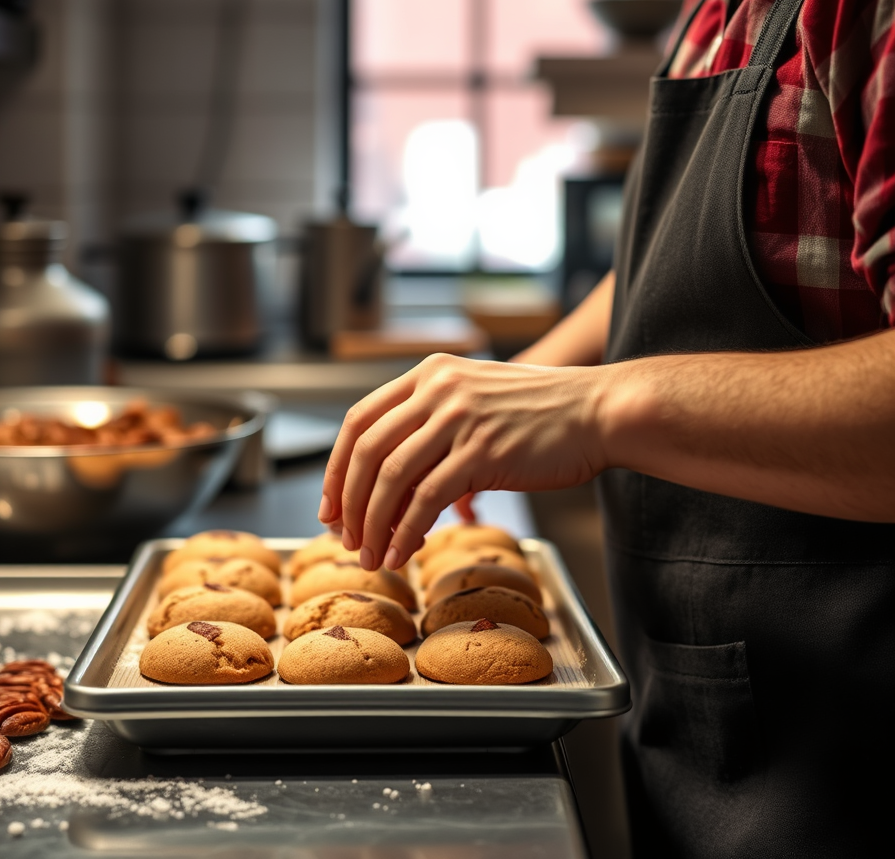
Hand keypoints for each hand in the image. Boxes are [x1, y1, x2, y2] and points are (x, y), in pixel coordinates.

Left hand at [318, 353, 607, 570]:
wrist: (599, 410)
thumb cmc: (542, 414)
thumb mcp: (476, 400)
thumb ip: (434, 431)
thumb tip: (399, 493)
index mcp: (429, 374)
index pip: (359, 419)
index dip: (335, 467)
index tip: (330, 505)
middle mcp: (438, 388)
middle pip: (366, 449)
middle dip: (347, 501)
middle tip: (343, 538)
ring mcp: (459, 417)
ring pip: (390, 477)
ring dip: (372, 524)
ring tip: (369, 556)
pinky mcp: (482, 451)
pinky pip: (427, 498)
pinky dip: (407, 531)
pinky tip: (402, 553)